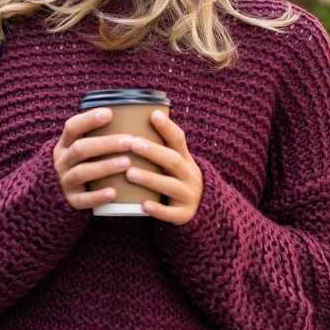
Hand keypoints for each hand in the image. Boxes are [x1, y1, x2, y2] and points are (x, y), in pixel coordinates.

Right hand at [52, 108, 135, 210]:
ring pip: (82, 172)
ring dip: (105, 166)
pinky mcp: (71, 200)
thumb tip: (138, 113)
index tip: (109, 113)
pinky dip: (98, 196)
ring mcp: (65, 181)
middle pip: (80, 149)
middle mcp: (62, 161)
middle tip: (130, 142)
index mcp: (65, 144)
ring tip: (127, 163)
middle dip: (106, 144)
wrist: (64, 192)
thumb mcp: (85, 146)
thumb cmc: (86, 162)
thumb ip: (102, 134)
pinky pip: (83, 199)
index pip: (72, 127)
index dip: (89, 120)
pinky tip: (114, 193)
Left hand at [128, 111, 202, 225]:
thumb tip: (132, 116)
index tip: (153, 115)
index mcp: (185, 159)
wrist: (200, 209)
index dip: (167, 127)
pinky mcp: (184, 214)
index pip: (178, 139)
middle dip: (153, 152)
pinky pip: (171, 213)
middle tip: (132, 143)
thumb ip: (160, 145)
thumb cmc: (175, 178)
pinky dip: (158, 210)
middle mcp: (189, 175)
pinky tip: (143, 205)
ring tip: (129, 173)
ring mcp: (188, 195)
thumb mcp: (174, 161)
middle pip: (173, 161)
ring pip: (170, 186)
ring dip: (150, 179)